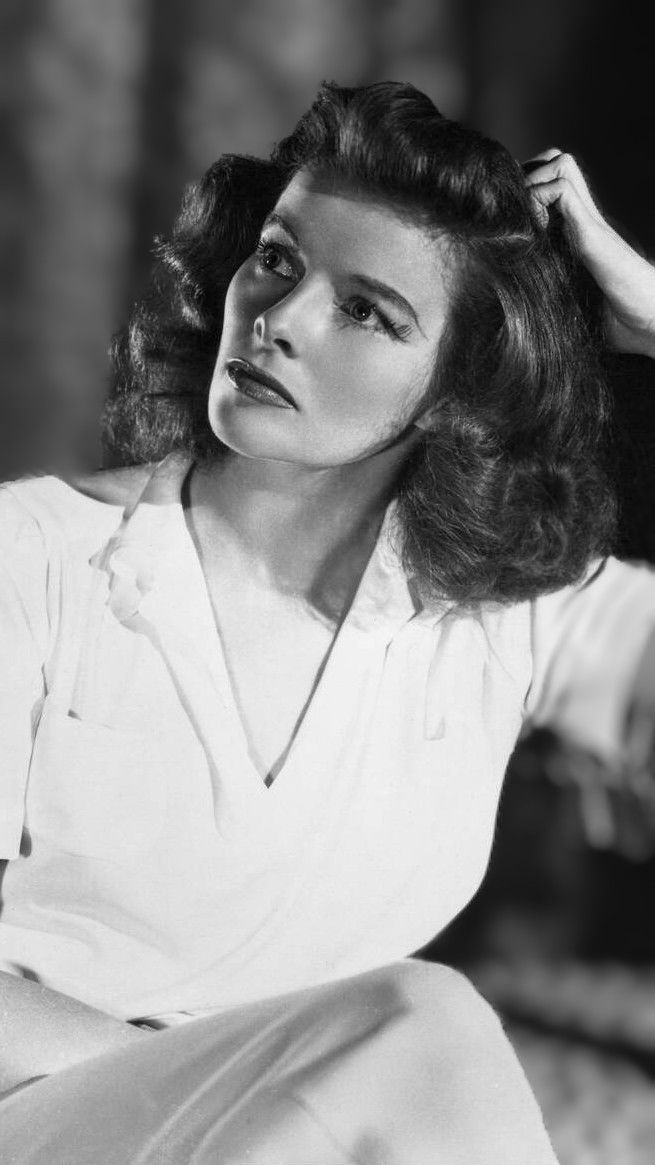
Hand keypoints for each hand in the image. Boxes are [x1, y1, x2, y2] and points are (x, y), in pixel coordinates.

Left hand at [524, 150, 654, 357]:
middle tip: (515, 211)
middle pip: (554, 160)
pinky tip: (536, 232)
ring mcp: (588, 222)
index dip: (525, 189)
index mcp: (577, 231)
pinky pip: (560, 191)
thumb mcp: (567, 299)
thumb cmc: (615, 321)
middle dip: (527, 175)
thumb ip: (547, 290)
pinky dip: (538, 201)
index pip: (549, 182)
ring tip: (526, 219)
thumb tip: (510, 304)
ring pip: (559, 163)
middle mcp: (583, 219)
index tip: (510, 218)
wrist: (649, 323)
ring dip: (533, 182)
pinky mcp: (591, 232)